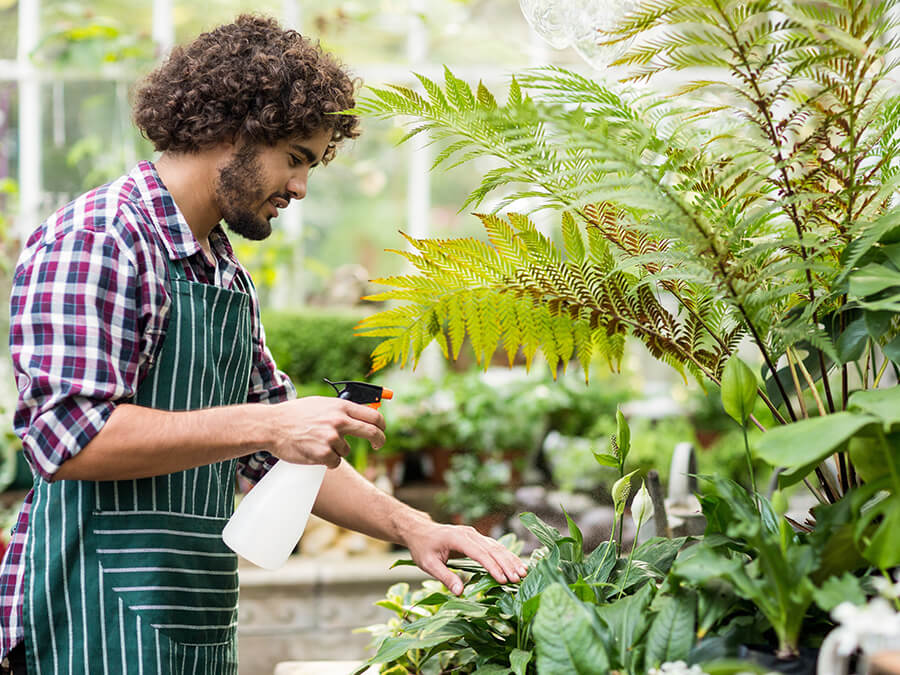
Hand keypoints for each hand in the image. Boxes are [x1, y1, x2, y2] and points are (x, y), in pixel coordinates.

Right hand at [266, 396, 385, 467]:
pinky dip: (327, 461)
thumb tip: (362, 414)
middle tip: (378, 445)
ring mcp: (332, 438)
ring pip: (346, 451)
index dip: (381, 425)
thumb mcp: (321, 404)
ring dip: (336, 451)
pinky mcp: (324, 454)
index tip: (381, 430)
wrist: (273, 425)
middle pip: (372, 433)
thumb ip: (341, 409)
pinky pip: (334, 462)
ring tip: (317, 442)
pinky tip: (313, 452)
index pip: (373, 416)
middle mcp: (339, 421)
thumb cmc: (295, 414)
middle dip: (379, 441)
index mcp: (340, 406)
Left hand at [404, 520, 527, 594]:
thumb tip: (461, 592)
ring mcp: (474, 534)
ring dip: (510, 559)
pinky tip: (516, 565)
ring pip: (497, 546)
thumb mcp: (428, 564)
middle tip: (519, 579)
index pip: (479, 553)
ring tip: (523, 573)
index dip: (492, 566)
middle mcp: (469, 533)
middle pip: (492, 548)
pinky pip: (494, 546)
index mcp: (457, 538)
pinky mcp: (477, 538)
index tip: (503, 580)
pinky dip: (506, 556)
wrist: (420, 530)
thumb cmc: (423, 547)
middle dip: (507, 564)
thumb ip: (445, 577)